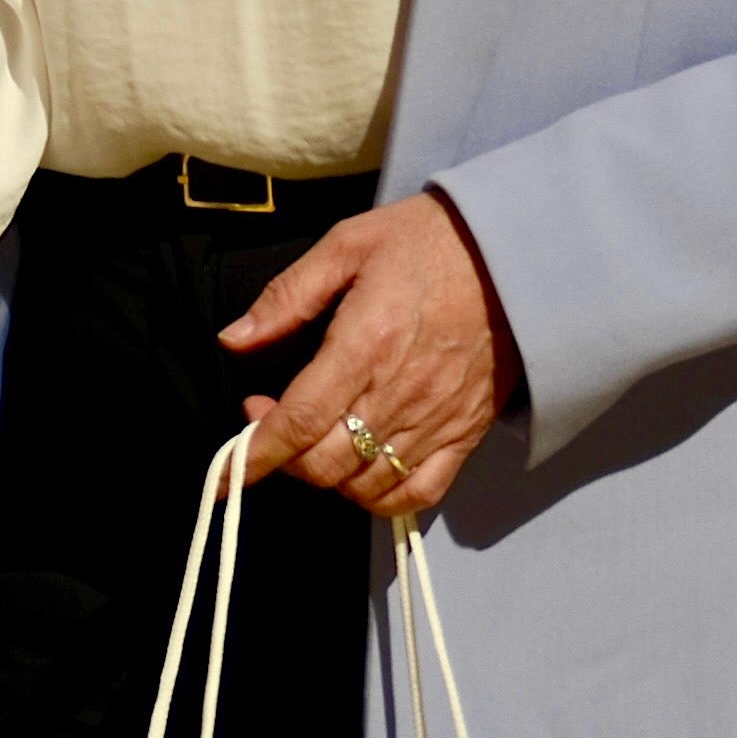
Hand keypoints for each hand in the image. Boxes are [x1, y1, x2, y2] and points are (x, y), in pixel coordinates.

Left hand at [220, 187, 520, 518]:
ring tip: (314, 438)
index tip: (223, 475)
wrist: (513, 254)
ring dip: (326, 476)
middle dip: (282, 458)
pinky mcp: (467, 433)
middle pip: (325, 464)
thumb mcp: (347, 245)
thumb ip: (286, 296)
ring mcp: (437, 420)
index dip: (254, 456)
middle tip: (271, 419)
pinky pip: (420, 492)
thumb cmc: (426, 242)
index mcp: (365, 345)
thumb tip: (233, 340)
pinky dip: (381, 496)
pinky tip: (361, 470)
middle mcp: (400, 394)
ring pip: (365, 486)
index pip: (298, 423)